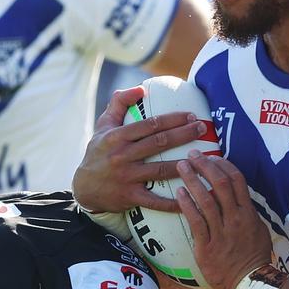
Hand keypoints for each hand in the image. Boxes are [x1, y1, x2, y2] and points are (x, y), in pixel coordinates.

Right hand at [73, 86, 206, 212]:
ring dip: (184, 164)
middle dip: (184, 134)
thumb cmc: (98, 152)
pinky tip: (190, 195)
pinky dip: (172, 200)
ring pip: (160, 170)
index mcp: (117, 137)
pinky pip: (154, 200)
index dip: (172, 119)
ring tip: (204, 158)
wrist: (84, 187)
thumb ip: (119, 103)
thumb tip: (141, 88)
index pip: (149, 124)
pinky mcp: (130, 197)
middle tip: (203, 128)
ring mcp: (127, 177)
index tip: (191, 115)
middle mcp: (122, 156)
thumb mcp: (103, 125)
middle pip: (159, 143)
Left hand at [175, 151, 273, 288]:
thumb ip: (247, 212)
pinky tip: (179, 193)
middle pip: (220, 184)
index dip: (223, 165)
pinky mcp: (207, 246)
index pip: (237, 180)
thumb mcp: (258, 230)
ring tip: (181, 167)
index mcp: (248, 213)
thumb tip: (237, 195)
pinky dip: (187, 204)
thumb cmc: (253, 257)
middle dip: (205, 165)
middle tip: (192, 155)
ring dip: (192, 180)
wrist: (249, 283)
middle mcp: (235, 219)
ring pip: (206, 199)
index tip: (212, 156)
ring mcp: (221, 232)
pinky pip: (196, 221)